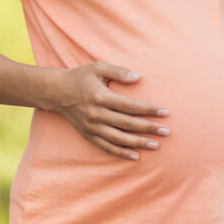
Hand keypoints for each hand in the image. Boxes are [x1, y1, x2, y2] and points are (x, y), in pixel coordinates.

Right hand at [49, 61, 169, 160]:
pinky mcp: (88, 135)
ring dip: (138, 143)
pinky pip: (106, 146)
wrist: (56, 92)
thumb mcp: (97, 67)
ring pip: (119, 138)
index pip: (129, 106)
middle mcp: (96, 114)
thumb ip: (119, 72)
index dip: (148, 109)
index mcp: (100, 97)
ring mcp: (92, 127)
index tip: (165, 112)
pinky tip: (135, 156)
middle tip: (166, 131)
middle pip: (127, 124)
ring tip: (156, 145)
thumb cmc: (80, 77)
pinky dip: (121, 153)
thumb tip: (139, 78)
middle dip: (148, 128)